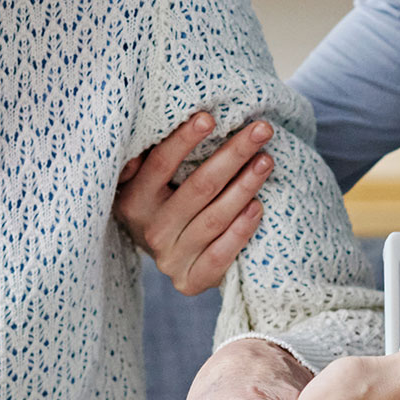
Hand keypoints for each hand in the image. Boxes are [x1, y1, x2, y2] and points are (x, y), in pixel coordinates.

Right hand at [116, 113, 274, 296]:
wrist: (171, 257)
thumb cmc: (166, 204)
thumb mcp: (149, 182)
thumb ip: (148, 157)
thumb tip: (155, 120)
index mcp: (133, 199)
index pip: (161, 164)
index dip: (184, 140)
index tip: (210, 118)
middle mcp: (149, 230)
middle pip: (198, 188)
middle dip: (233, 155)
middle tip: (261, 130)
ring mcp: (169, 259)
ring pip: (214, 218)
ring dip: (244, 187)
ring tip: (266, 161)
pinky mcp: (190, 281)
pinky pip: (220, 255)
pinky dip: (241, 230)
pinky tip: (258, 206)